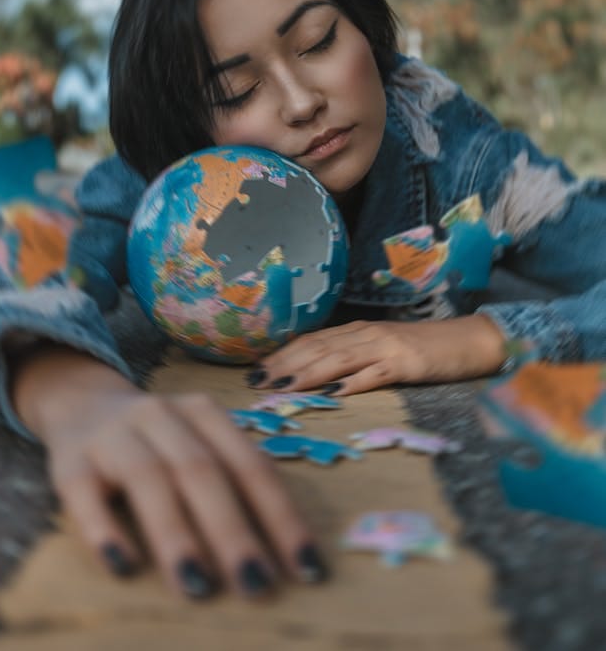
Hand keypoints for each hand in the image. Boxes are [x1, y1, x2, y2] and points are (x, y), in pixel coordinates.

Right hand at [12, 346, 325, 598]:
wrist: (82, 401)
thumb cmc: (159, 440)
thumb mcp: (200, 443)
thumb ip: (234, 480)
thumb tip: (286, 552)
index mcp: (204, 413)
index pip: (250, 466)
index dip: (280, 516)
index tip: (306, 568)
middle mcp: (161, 415)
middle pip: (201, 470)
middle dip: (232, 530)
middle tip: (256, 585)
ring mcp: (114, 434)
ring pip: (148, 478)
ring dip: (176, 534)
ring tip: (198, 587)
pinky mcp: (70, 459)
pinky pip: (84, 493)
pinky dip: (103, 529)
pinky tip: (123, 566)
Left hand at [251, 314, 505, 395]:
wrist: (469, 340)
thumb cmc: (424, 349)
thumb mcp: (381, 350)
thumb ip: (352, 358)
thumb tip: (316, 376)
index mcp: (356, 331)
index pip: (310, 341)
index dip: (281, 355)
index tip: (255, 371)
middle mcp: (365, 334)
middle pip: (317, 348)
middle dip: (284, 365)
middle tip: (256, 382)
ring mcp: (385, 347)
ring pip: (338, 358)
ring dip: (307, 372)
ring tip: (281, 386)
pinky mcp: (406, 363)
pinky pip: (375, 373)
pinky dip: (352, 382)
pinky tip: (333, 393)